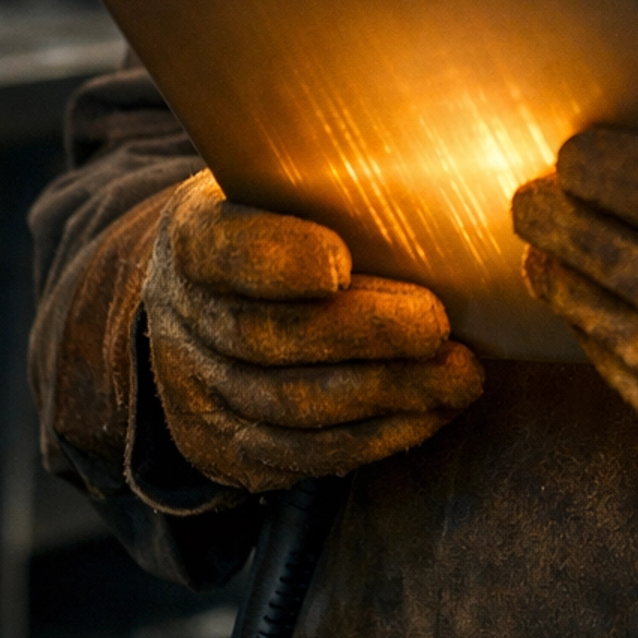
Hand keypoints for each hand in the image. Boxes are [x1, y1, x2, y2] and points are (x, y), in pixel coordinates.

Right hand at [143, 172, 482, 492]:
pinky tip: (429, 413)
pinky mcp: (223, 449)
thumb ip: (337, 185)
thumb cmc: (279, 224)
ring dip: (384, 396)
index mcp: (193, 232)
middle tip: (435, 328)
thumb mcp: (284, 184)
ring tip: (457, 378)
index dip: (276, 261)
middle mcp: (181, 314)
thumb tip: (434, 183)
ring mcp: (195, 390)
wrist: (207, 300)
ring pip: (288, 408)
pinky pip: (300, 455)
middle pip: (265, 337)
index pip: (221, 249)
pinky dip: (373, 438)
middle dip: (362, 337)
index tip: (339, 263)